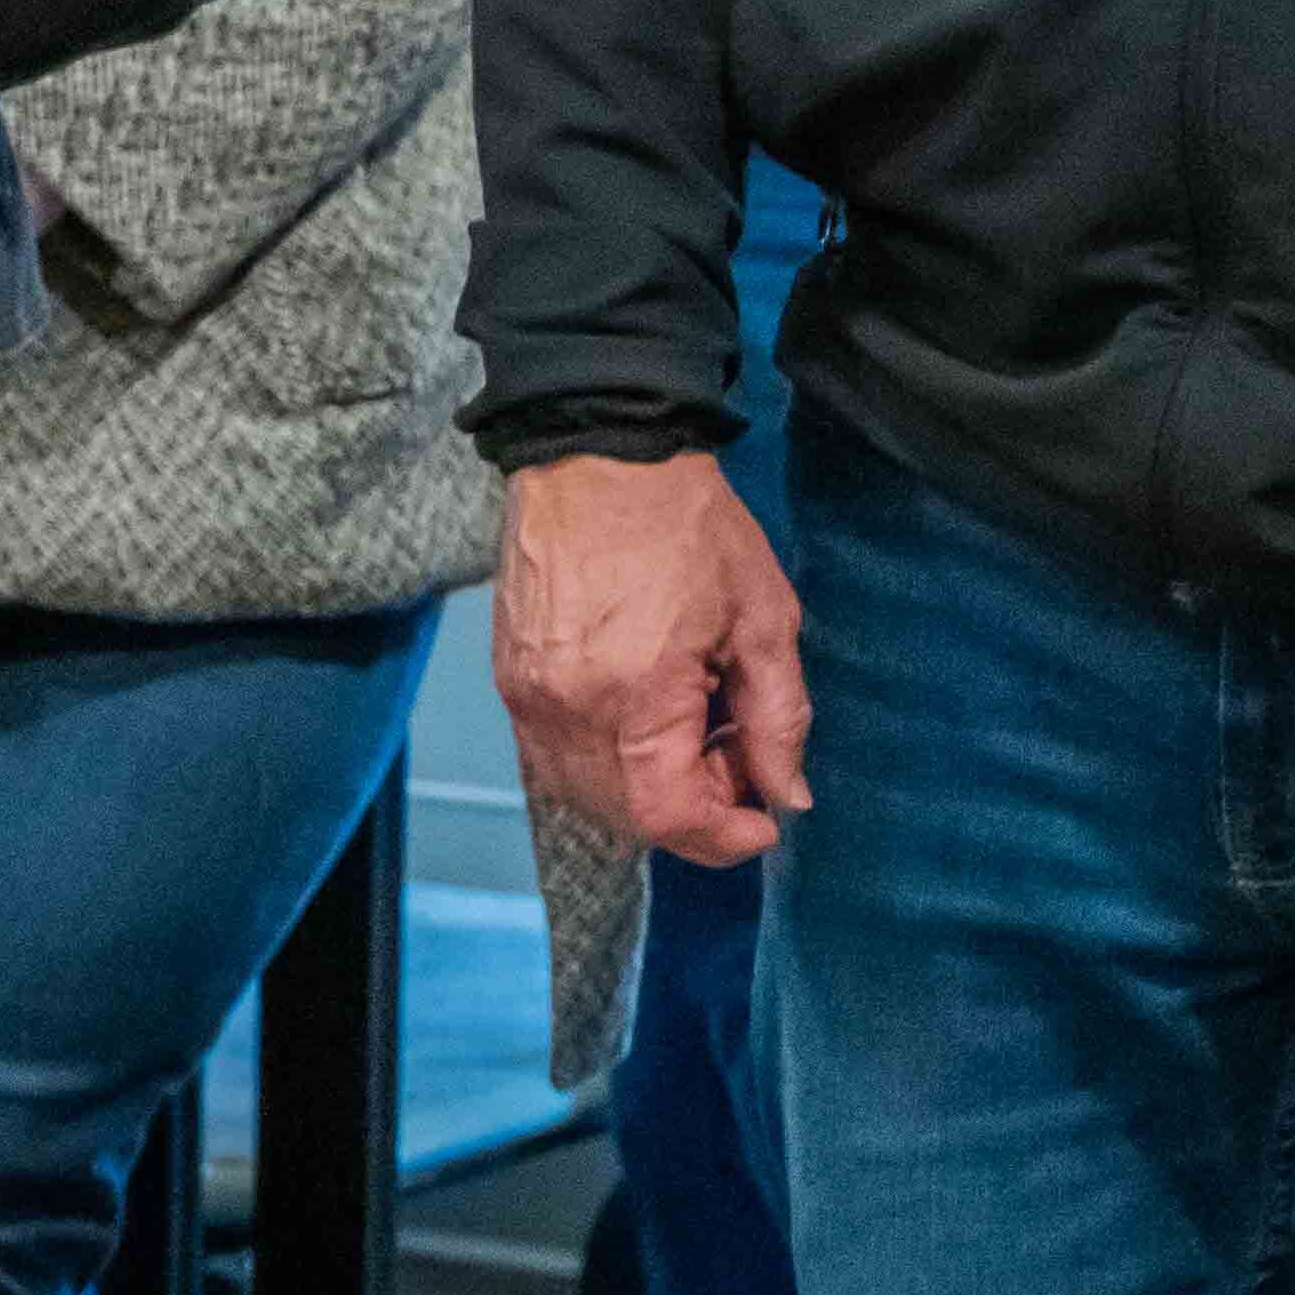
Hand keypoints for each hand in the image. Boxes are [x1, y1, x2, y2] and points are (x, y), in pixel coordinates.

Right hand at [499, 449, 810, 861]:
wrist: (598, 457)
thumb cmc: (689, 529)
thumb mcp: (764, 620)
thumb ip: (779, 718)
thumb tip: (787, 794)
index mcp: (633, 695)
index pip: (668, 816)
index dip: (724, 838)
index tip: (765, 820)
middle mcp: (564, 708)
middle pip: (623, 816)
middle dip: (692, 813)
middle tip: (736, 762)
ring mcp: (524, 695)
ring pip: (583, 792)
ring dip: (645, 793)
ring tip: (692, 736)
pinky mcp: (508, 678)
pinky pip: (552, 756)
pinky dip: (604, 764)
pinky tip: (643, 720)